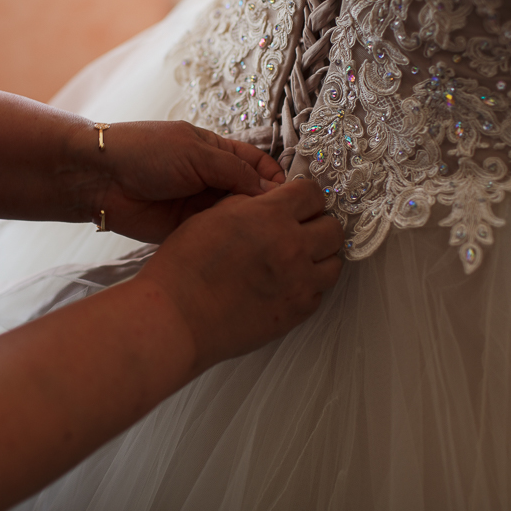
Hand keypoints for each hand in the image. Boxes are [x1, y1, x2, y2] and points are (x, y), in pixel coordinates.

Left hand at [88, 121, 285, 242]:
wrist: (100, 178)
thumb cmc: (144, 151)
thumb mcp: (195, 152)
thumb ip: (234, 170)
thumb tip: (271, 190)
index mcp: (218, 153)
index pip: (260, 166)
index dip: (277, 181)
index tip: (294, 198)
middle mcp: (213, 180)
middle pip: (252, 197)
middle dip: (268, 210)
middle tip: (287, 226)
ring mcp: (201, 207)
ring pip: (237, 220)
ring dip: (251, 230)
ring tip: (270, 242)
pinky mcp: (188, 231)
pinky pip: (216, 238)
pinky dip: (231, 245)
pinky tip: (245, 253)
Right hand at [136, 179, 344, 371]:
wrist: (177, 316)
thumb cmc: (184, 267)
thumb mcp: (212, 215)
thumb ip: (248, 204)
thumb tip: (269, 200)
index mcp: (270, 216)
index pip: (313, 194)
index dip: (305, 197)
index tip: (299, 203)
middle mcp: (292, 246)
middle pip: (332, 228)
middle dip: (318, 225)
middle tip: (301, 230)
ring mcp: (299, 282)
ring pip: (334, 262)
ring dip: (320, 256)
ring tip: (298, 258)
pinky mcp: (297, 312)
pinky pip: (319, 292)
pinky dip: (308, 285)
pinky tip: (286, 283)